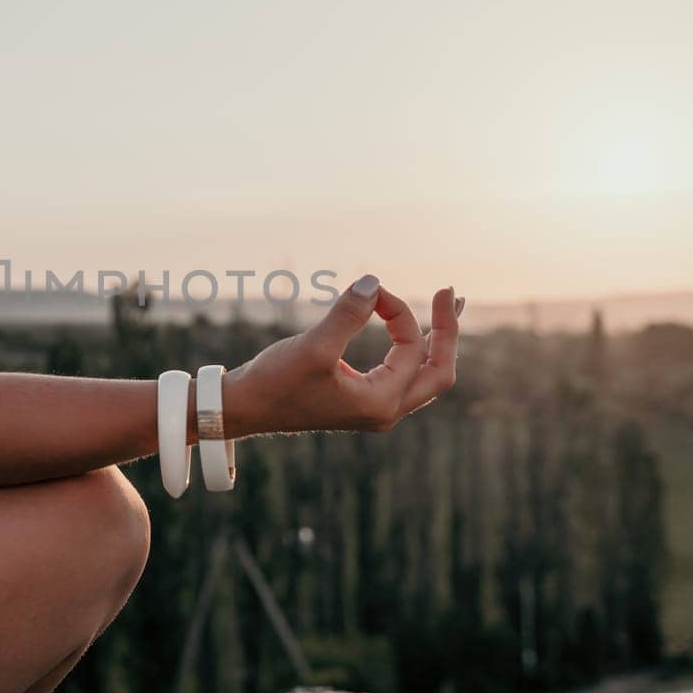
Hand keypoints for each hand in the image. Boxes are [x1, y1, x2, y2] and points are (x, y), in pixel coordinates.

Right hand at [223, 275, 461, 435]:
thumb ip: (347, 314)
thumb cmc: (274, 382)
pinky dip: (414, 349)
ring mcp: (374, 408)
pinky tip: (412, 330)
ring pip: (424, 374)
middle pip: (439, 371)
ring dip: (436, 340)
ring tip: (446, 307)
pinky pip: (403, 374)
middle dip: (447, 331)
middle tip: (450, 293)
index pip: (413, 348)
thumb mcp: (313, 346)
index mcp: (381, 402)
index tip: (371, 290)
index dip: (398, 311)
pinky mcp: (361, 399)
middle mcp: (385, 410)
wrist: (242, 408)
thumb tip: (373, 281)